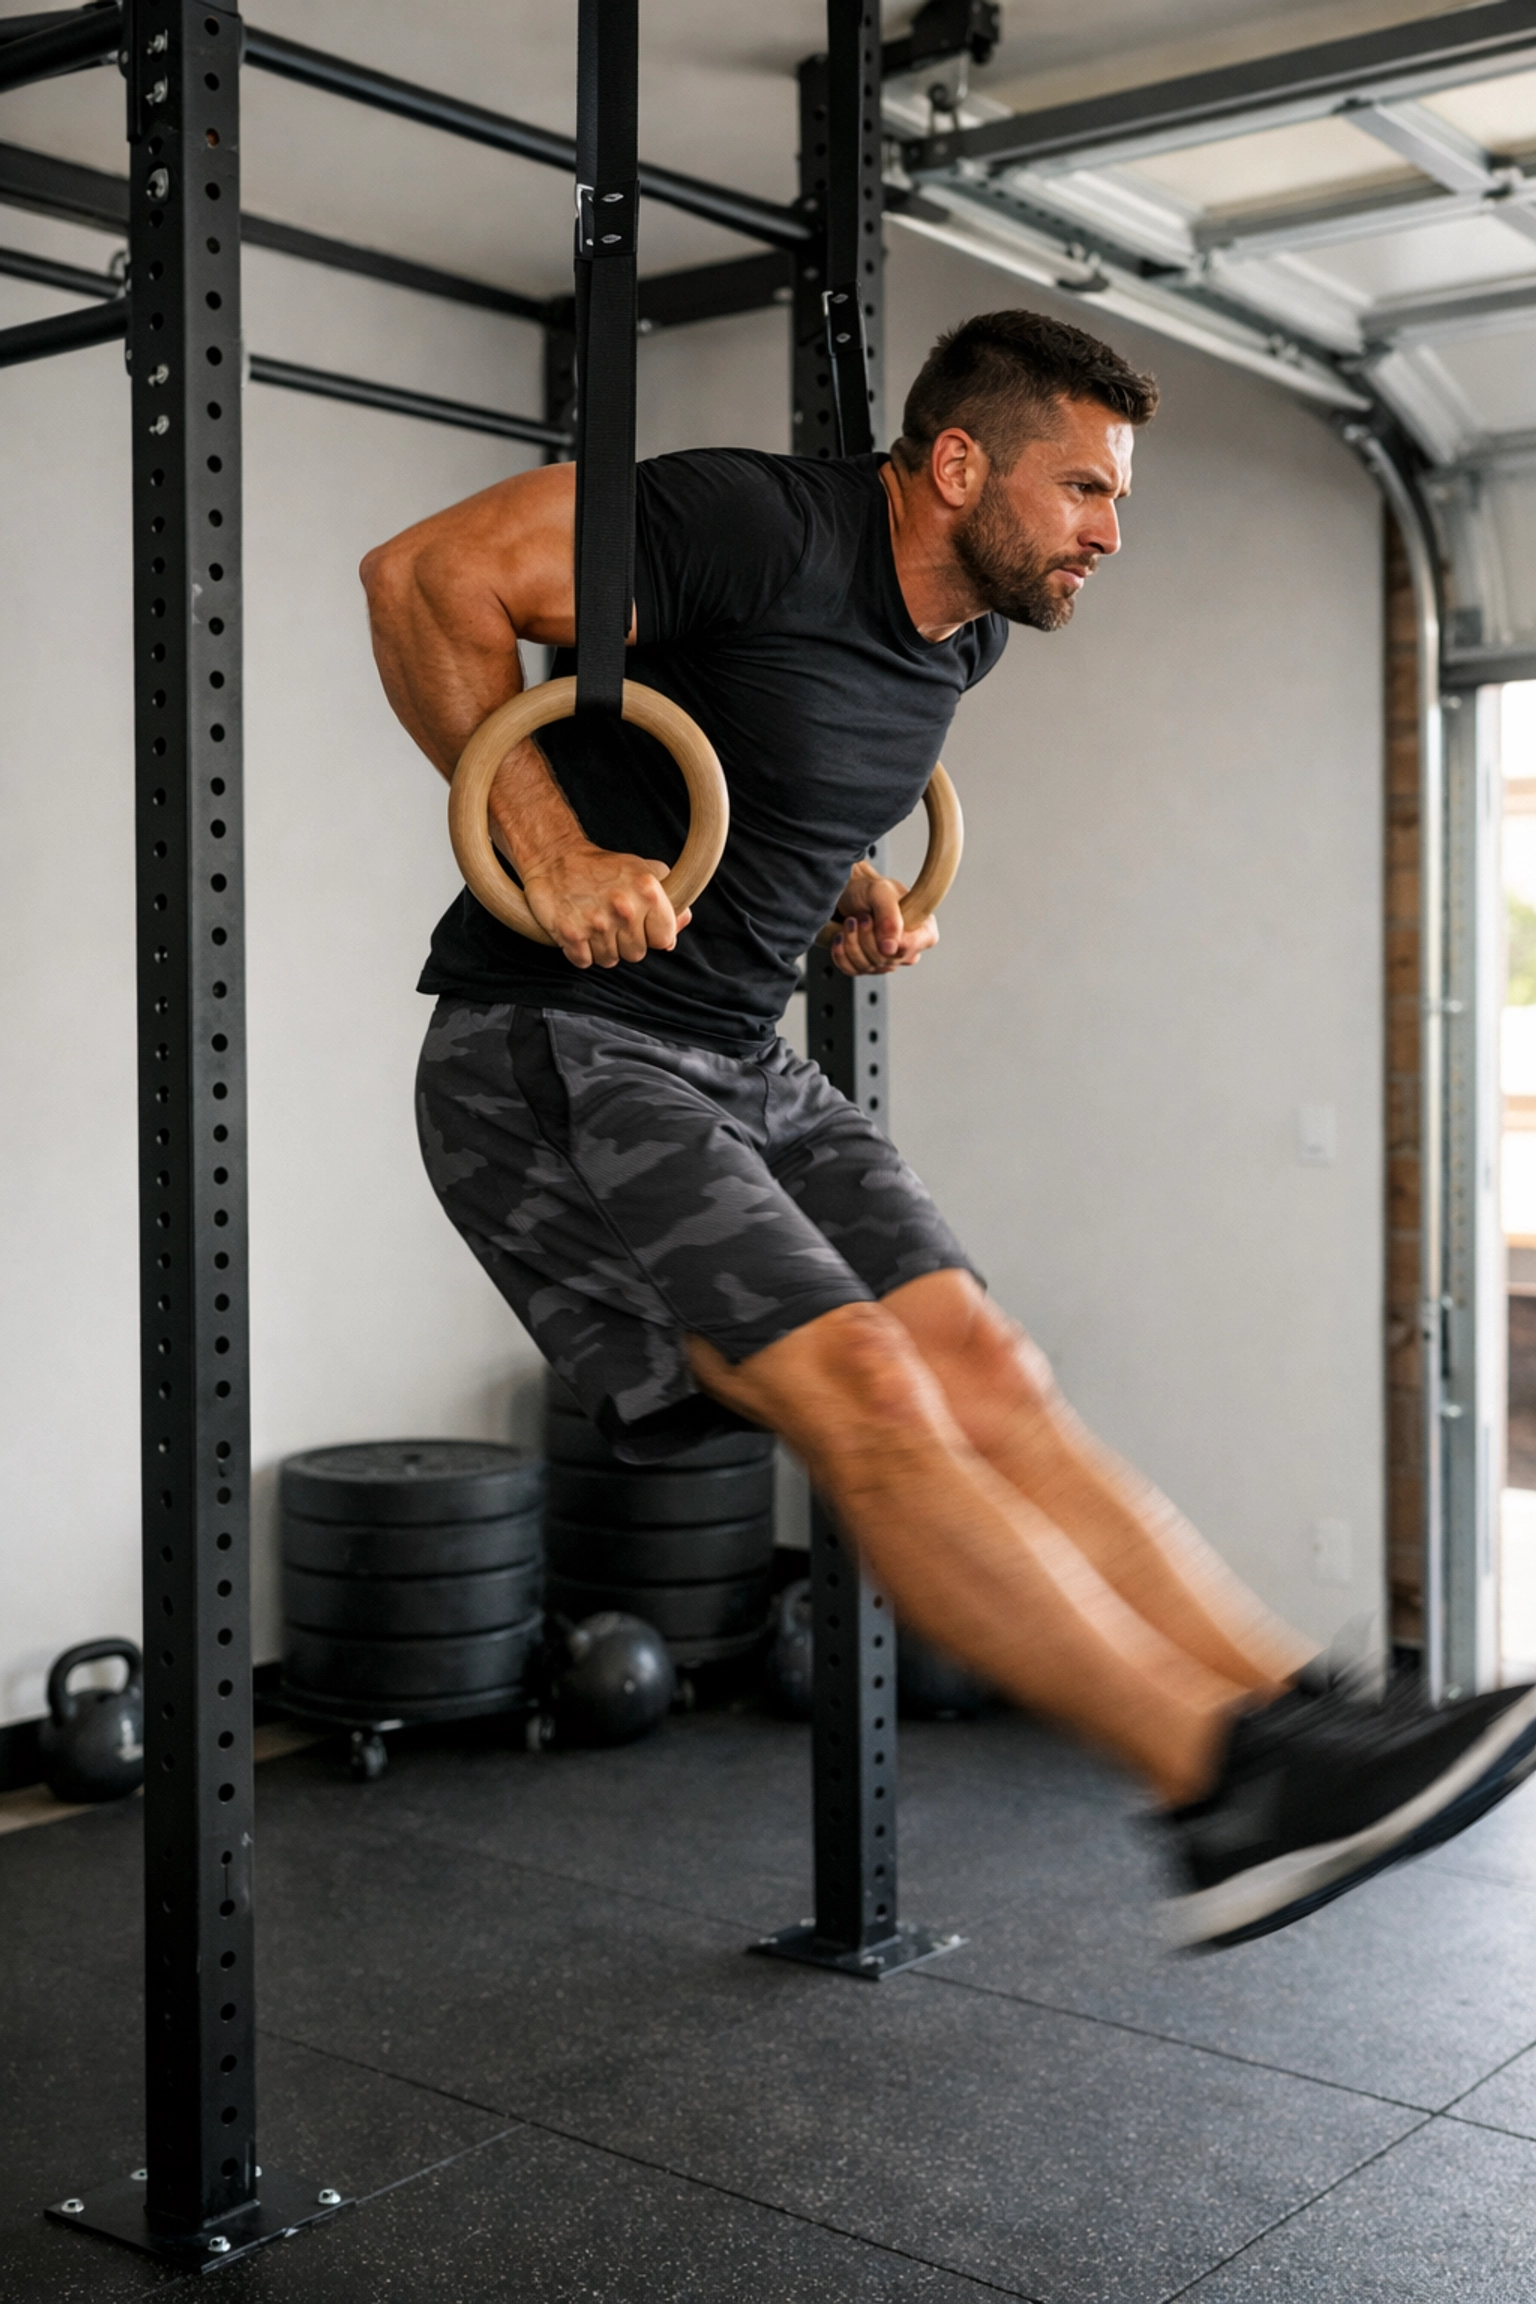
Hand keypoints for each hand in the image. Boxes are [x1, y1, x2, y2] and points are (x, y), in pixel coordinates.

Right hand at [520, 841, 691, 968]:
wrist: (555, 856)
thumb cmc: (602, 866)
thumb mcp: (643, 871)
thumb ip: (668, 899)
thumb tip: (682, 922)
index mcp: (648, 891)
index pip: (664, 939)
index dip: (652, 935)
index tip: (641, 925)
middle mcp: (624, 908)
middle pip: (636, 954)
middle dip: (625, 942)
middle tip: (612, 921)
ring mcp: (597, 923)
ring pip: (610, 960)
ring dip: (602, 948)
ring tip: (595, 923)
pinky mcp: (571, 934)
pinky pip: (585, 962)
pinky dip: (581, 952)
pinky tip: (579, 930)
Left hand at [828, 860, 938, 975]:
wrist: (847, 894)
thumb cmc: (868, 890)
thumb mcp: (881, 892)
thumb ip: (890, 916)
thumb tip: (891, 948)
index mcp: (923, 929)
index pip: (911, 947)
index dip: (888, 938)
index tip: (871, 919)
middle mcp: (909, 948)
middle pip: (887, 960)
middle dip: (865, 937)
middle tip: (860, 916)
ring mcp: (889, 961)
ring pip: (868, 966)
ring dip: (851, 942)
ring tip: (850, 922)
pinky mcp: (868, 967)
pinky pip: (853, 970)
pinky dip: (841, 953)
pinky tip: (840, 936)